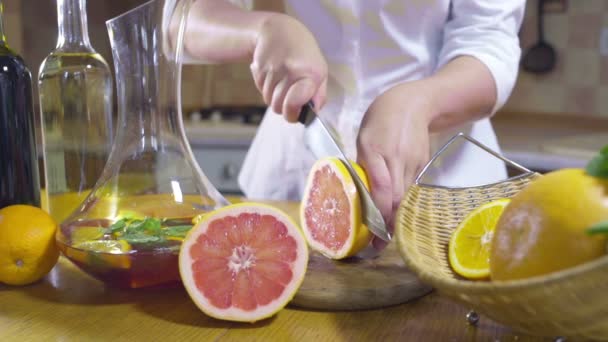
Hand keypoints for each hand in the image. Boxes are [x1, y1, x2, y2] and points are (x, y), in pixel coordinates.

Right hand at [251, 14, 327, 120]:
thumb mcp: (319, 70)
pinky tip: (273, 74)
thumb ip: (318, 95)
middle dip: (282, 107)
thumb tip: (314, 114)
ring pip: (268, 100)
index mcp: (310, 74)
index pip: (294, 103)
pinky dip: (265, 87)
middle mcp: (291, 71)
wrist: (278, 31)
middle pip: (278, 107)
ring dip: (273, 96)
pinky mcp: (259, 69)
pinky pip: (260, 89)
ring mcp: (273, 70)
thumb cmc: (302, 53)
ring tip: (281, 80)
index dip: (293, 114)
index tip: (295, 114)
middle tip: (288, 95)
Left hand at [357, 81, 436, 248]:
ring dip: (395, 218)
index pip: (381, 188)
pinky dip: (403, 203)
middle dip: (387, 223)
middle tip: (377, 245)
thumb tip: (356, 190)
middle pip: (395, 197)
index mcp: (376, 150)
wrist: (415, 102)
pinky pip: (411, 187)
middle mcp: (397, 158)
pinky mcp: (423, 163)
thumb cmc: (381, 118)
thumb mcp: (364, 138)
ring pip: (405, 196)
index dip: (378, 211)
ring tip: (384, 237)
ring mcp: (413, 161)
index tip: (372, 231)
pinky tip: (396, 214)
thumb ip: (362, 164)